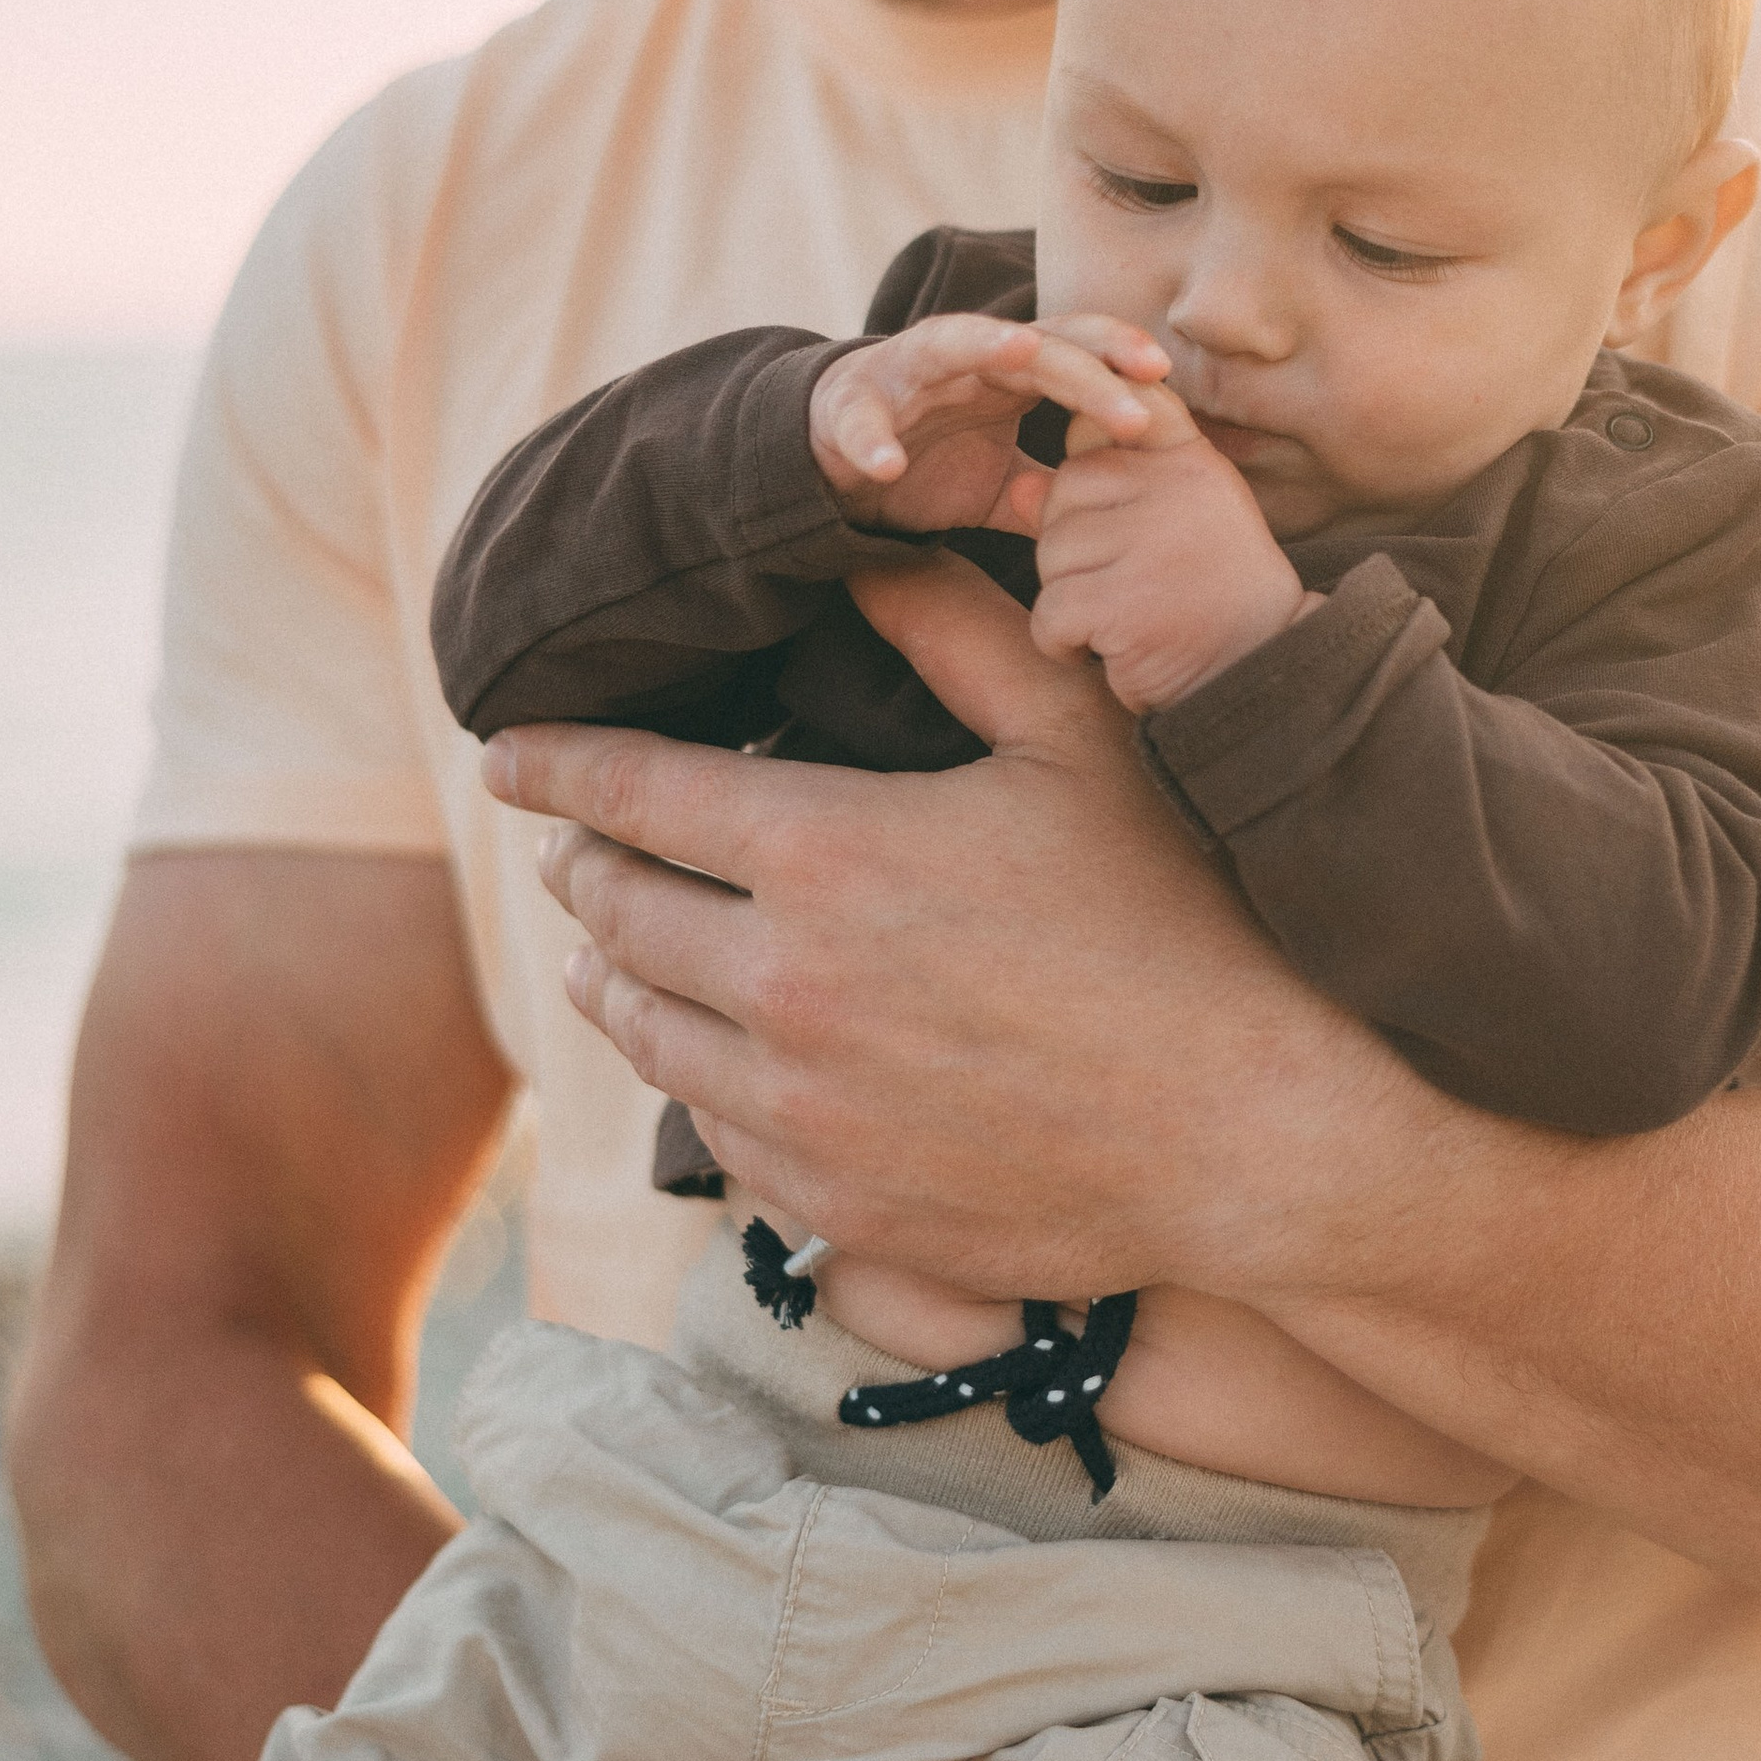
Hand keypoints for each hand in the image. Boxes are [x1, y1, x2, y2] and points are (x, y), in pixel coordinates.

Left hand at [483, 552, 1418, 1297]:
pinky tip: (716, 1055)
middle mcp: (781, 989)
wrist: (1253, 1134)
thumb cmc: (1184, 916)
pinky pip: (714, 1130)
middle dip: (583, 865)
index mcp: (825, 855)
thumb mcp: (1077, 740)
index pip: (630, 793)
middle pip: (615, 916)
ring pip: (645, 1032)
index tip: (507, 750)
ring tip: (613, 949)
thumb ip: (954, 634)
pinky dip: (693, 1075)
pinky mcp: (833, 1203)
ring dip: (615, 975)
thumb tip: (860, 557)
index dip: (554, 762)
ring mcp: (799, 1111)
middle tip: (576, 842)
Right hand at [809, 313, 1166, 535]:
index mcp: (1006, 375)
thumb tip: (1124, 518)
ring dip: (985, 347)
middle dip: (1087, 365)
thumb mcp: (999, 484)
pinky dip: (869, 441)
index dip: (1116, 360)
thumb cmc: (923, 460)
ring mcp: (903, 375)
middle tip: (1140, 386)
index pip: (1074, 353)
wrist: (828, 464)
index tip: (1165, 381)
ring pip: (948, 346)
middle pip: (1035, 345)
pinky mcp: (845, 407)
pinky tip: (887, 465)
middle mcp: (962, 359)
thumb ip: (1052, 490)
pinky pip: (859, 421)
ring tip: (1024, 355)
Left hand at [1029, 399, 1314, 713]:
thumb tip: (1019, 486)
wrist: (1260, 671)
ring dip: (1068, 597)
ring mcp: (1151, 543)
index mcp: (1191, 461)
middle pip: (1065, 490)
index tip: (1114, 497)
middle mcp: (1175, 489)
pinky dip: (1062, 643)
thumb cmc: (1208, 597)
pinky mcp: (1123, 603)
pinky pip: (1050, 612)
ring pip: (1050, 552)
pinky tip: (1104, 652)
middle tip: (1120, 583)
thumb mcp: (1166, 529)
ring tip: (1119, 618)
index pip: (1123, 410)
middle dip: (1072, 545)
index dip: (1096, 443)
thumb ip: (1097, 499)